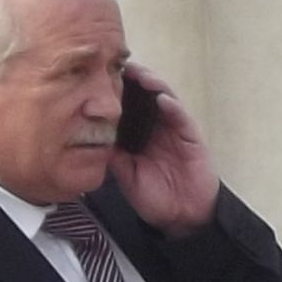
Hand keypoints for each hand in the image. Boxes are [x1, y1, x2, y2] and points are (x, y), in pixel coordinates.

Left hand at [108, 66, 219, 234]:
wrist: (181, 217)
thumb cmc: (154, 196)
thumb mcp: (125, 175)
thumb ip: (113, 155)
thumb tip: (91, 137)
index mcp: (140, 134)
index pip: (128, 106)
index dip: (116, 91)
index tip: (98, 77)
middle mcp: (157, 126)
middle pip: (145, 96)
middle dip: (133, 79)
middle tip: (116, 64)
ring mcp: (175, 129)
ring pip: (164, 99)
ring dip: (152, 84)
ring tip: (138, 73)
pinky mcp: (191, 137)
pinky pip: (181, 118)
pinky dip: (172, 106)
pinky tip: (161, 98)